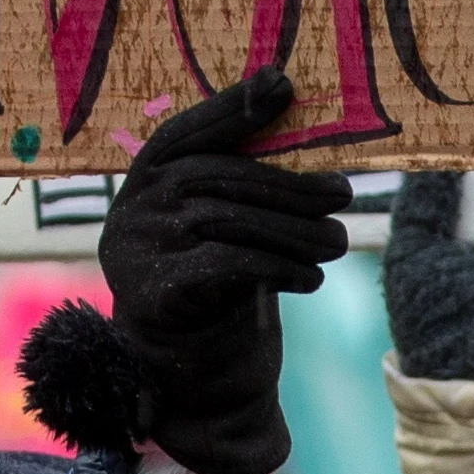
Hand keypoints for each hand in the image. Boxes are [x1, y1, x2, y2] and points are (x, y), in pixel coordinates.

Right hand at [100, 69, 352, 473]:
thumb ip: (245, 185)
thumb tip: (295, 110)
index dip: (231, 108)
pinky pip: (225, 264)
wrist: (198, 388)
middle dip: (287, 184)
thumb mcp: (228, 232)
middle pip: (215, 178)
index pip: (183, 135)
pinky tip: (311, 279)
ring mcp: (135, 256)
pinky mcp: (155, 299)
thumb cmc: (222, 298)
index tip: (280, 85)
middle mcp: (129, 215)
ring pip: (226, 221)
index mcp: (141, 187)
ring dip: (294, 230)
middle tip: (344, 195)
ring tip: (337, 242)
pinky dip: (278, 267)